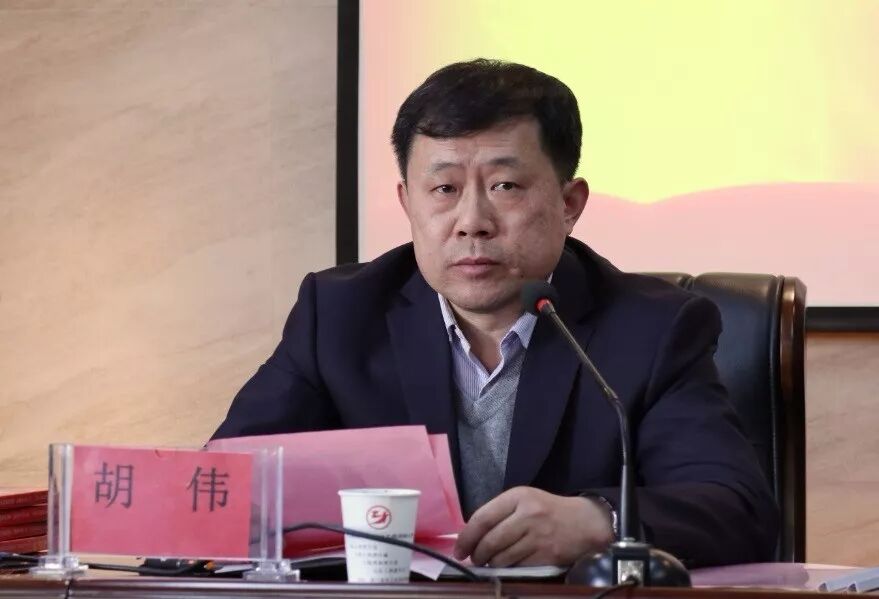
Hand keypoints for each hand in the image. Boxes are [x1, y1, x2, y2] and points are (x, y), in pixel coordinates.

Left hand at [453, 486, 613, 566]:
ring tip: (490, 561)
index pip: (482, 518)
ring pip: (502, 557)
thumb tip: (471, 535)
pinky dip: (509, 568)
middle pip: (490, 541)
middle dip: (477, 554)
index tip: (459, 549)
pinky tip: (508, 564)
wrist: (585, 522)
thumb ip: (499, 513)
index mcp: (518, 497)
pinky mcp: (547, 555)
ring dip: (491, 563)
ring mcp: (538, 536)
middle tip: (474, 558)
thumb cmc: (549, 510)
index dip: (466, 537)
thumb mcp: (524, 500)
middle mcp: (527, 515)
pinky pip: (518, 566)